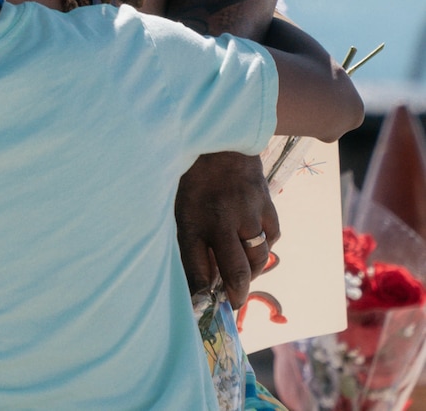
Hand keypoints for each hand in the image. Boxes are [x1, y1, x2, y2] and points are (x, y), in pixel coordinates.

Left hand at [174, 151, 279, 305]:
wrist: (220, 139)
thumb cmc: (191, 176)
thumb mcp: (178, 206)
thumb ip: (188, 240)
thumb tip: (200, 277)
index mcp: (192, 218)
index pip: (196, 268)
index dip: (201, 294)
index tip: (202, 310)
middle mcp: (222, 219)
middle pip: (236, 271)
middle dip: (235, 294)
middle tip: (231, 304)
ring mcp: (249, 213)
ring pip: (259, 259)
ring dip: (251, 274)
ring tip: (241, 277)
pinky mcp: (268, 206)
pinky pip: (272, 239)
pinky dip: (263, 248)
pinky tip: (251, 246)